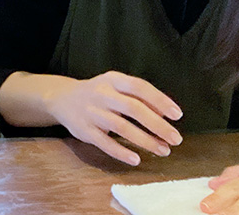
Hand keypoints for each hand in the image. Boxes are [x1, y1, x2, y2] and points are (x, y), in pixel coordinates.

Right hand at [46, 71, 182, 165]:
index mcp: (112, 80)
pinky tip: (136, 159)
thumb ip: (138, 97)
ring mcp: (92, 112)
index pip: (139, 87)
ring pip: (121, 127)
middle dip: (157, 124)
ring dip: (145, 140)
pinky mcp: (84, 130)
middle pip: (133, 108)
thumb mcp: (115, 86)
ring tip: (163, 150)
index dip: (159, 100)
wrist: (62, 98)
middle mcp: (101, 94)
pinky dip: (121, 152)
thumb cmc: (98, 93)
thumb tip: (166, 115)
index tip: (177, 115)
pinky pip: (104, 143)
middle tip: (176, 138)